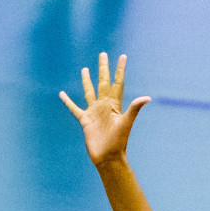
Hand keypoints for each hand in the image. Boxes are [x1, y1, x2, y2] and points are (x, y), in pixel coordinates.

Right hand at [59, 53, 149, 168]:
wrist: (108, 156)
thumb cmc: (119, 141)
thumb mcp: (127, 123)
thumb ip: (134, 108)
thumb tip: (147, 98)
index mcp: (115, 103)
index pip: (117, 82)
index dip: (120, 69)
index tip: (122, 56)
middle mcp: (104, 105)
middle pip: (103, 82)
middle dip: (103, 68)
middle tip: (103, 54)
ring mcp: (94, 112)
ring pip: (89, 92)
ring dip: (87, 80)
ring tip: (85, 69)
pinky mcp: (85, 120)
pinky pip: (75, 108)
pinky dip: (68, 102)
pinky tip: (62, 94)